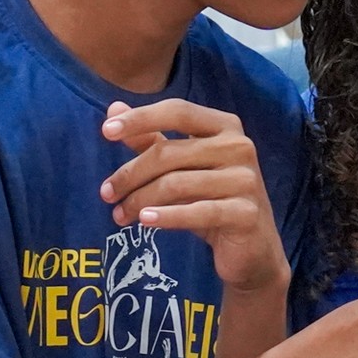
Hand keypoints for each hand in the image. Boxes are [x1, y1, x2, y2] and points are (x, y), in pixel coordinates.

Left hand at [100, 99, 285, 292]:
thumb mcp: (182, 167)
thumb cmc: (213, 199)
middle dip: (130, 174)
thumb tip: (113, 109)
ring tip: (119, 215)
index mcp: (225, 126)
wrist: (252, 248)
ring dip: (140, 200)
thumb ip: (151, 138)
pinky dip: (166, 216)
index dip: (141, 118)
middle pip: (169, 153)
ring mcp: (245, 180)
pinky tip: (144, 221)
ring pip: (176, 184)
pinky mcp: (245, 213)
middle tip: (106, 193)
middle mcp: (239, 147)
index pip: (178, 111)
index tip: (106, 132)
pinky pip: (197, 212)